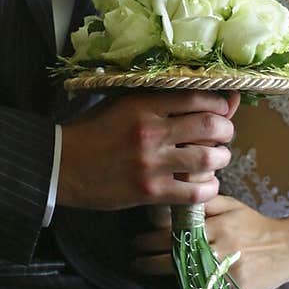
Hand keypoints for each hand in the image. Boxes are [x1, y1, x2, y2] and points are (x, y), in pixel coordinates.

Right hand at [57, 90, 239, 210]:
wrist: (62, 165)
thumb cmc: (95, 130)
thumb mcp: (125, 104)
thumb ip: (161, 100)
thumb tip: (202, 97)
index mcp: (144, 104)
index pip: (197, 97)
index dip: (220, 103)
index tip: (224, 109)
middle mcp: (151, 131)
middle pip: (210, 126)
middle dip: (226, 130)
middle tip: (223, 135)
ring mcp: (152, 163)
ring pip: (208, 158)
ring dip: (221, 159)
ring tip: (216, 159)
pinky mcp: (150, 191)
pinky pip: (194, 191)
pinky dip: (209, 188)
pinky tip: (206, 184)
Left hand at [132, 193, 288, 288]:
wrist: (288, 248)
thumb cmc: (255, 225)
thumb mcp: (231, 206)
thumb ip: (205, 204)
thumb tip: (175, 203)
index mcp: (218, 226)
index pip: (175, 234)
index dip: (150, 240)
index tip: (136, 242)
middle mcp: (220, 249)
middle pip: (175, 257)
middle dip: (149, 260)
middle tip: (134, 260)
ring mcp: (227, 273)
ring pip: (186, 277)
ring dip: (163, 275)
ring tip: (144, 271)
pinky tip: (172, 286)